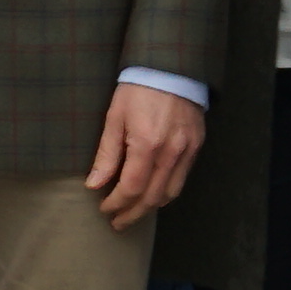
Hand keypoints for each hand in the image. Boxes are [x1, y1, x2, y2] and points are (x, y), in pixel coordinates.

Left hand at [84, 84, 205, 230]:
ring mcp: (187, 150)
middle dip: (132, 214)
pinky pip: (182, 178)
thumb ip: (106, 154)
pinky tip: (153, 193)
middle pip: (152, 198)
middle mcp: (170, 152)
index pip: (132, 188)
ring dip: (150, 207)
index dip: (117, 203)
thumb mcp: (114, 117)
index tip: (104, 208)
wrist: (171, 67)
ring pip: (170, 193)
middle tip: (117, 222)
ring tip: (133, 212)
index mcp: (147, 144)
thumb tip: (94, 183)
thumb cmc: (138, 88)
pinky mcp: (196, 145)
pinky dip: (166, 191)